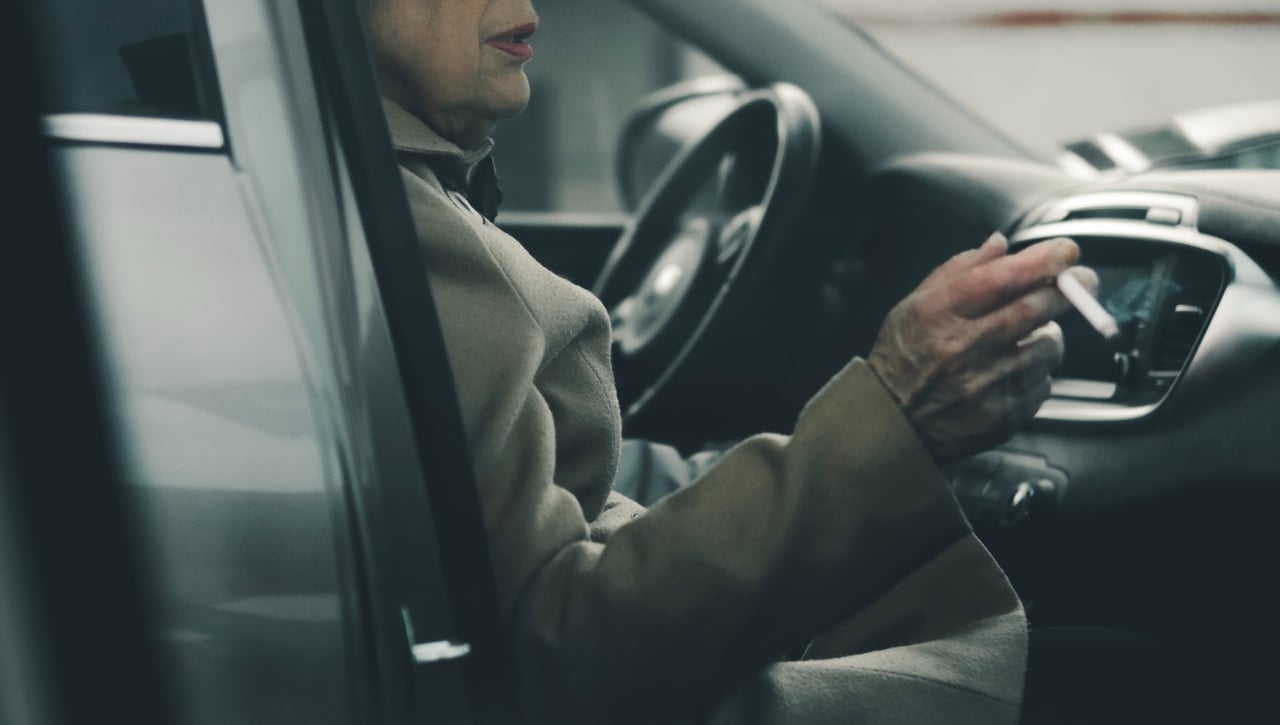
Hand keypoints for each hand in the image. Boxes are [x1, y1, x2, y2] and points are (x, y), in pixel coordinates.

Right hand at [867, 233, 1097, 461]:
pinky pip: (1043, 384)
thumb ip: (960, 271)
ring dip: (1049, 335)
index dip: (1041, 261)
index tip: (1067, 251)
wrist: (893, 421)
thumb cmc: (905, 355)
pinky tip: (1012, 372)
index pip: (999, 279)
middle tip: (1082, 280)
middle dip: (1067, 290)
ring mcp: (984, 385)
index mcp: (939, 314)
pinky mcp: (1002, 416)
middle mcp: (962, 349)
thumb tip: (1001, 245)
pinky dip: (1038, 373)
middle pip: (1034, 310)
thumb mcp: (916, 304)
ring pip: (1047, 348)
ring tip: (1026, 337)